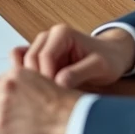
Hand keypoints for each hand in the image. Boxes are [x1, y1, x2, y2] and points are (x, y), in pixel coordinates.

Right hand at [16, 25, 134, 88]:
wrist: (112, 56)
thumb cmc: (109, 59)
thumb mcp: (100, 66)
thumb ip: (79, 73)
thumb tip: (59, 83)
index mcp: (61, 33)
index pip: (44, 55)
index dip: (47, 76)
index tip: (56, 95)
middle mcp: (47, 37)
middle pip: (30, 59)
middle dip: (37, 80)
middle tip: (49, 100)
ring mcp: (41, 47)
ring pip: (23, 63)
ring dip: (30, 81)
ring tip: (45, 97)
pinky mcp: (39, 59)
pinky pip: (23, 67)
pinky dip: (27, 80)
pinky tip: (39, 93)